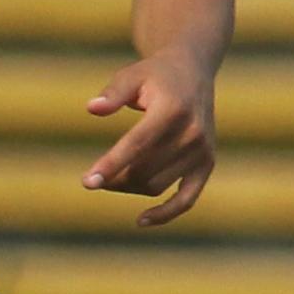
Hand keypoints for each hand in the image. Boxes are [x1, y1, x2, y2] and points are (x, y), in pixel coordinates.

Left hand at [82, 54, 217, 227]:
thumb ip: (112, 93)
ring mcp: (202, 151)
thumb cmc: (154, 75)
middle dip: (114, 178)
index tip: (87, 182)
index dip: (110, 164)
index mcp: (172, 110)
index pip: (137, 144)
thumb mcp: (131, 75)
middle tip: (94, 177)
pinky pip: (187, 199)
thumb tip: (92, 109)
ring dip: (129, 188)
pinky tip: (141, 221)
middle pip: (144, 170)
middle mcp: (192, 133)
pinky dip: (166, 214)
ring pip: (157, 186)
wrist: (193, 72)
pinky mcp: (207, 164)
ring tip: (112, 180)